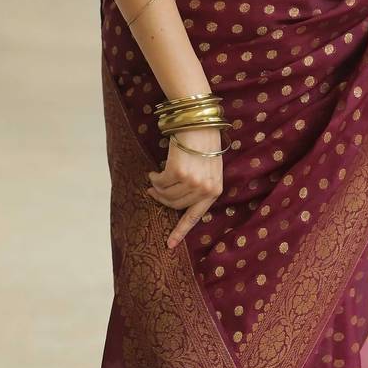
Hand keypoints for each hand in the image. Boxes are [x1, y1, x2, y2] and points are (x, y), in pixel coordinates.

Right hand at [146, 126, 223, 249]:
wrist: (199, 122)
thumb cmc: (203, 143)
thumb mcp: (209, 168)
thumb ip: (200, 186)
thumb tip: (177, 201)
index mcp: (215, 190)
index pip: (195, 216)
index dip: (181, 231)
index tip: (169, 244)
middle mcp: (204, 189)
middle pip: (175, 205)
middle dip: (162, 199)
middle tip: (153, 191)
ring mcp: (191, 182)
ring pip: (166, 195)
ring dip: (157, 188)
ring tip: (154, 179)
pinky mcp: (177, 172)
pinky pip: (159, 183)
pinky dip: (154, 179)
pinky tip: (154, 172)